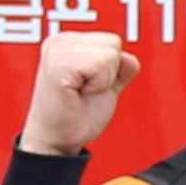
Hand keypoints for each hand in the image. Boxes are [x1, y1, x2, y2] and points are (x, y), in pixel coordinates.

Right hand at [18, 32, 134, 161]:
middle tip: (84, 92)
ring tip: (80, 93)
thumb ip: (120, 69)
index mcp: (69, 42)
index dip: (111, 69)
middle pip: (113, 43)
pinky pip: (101, 65)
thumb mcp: (106, 87)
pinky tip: (78, 94)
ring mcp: (58, 50)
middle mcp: (61, 42)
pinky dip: (98, 85)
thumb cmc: (76, 117)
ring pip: (109, 54)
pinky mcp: (59, 64)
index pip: (112, 41)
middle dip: (108, 72)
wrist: (57, 142)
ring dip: (102, 81)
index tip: (88, 87)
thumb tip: (128, 59)